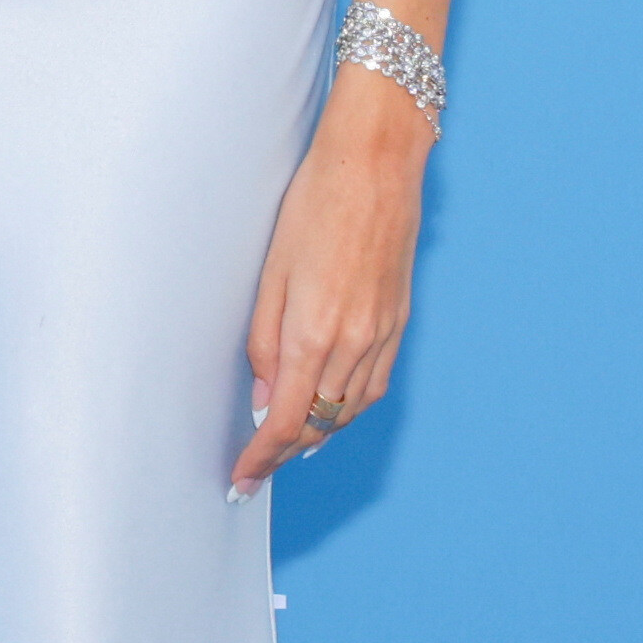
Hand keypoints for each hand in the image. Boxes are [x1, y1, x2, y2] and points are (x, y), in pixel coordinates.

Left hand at [231, 68, 431, 491]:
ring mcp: (383, 332)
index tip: (243, 479)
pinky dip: (351, 407)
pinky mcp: (400, 320)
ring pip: (352, 409)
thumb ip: (266, 342)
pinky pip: (376, 383)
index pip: (287, 420)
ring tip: (291, 445)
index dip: (263, 457)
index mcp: (315, 330)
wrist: (376, 163)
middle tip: (258, 464)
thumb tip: (266, 398)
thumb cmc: (316, 202)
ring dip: (321, 433)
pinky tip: (334, 407)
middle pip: (321, 422)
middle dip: (287, 450)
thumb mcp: (272, 271)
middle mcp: (355, 341)